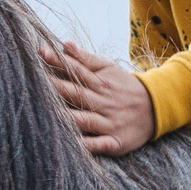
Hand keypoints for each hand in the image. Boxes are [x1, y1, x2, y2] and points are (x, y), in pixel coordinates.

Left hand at [40, 40, 156, 157]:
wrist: (156, 108)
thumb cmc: (123, 87)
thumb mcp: (109, 68)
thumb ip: (85, 58)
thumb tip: (64, 44)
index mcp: (101, 83)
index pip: (76, 70)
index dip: (59, 62)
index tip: (41, 53)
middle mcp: (103, 102)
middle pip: (76, 94)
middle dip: (56, 87)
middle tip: (34, 81)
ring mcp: (109, 123)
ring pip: (85, 119)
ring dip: (68, 117)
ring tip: (49, 113)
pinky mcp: (115, 141)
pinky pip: (100, 144)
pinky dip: (88, 145)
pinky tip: (74, 144)